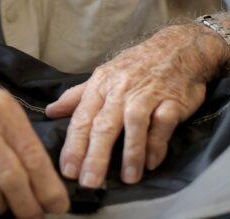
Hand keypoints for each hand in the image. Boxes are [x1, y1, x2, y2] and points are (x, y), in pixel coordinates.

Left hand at [45, 24, 223, 187]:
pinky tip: (151, 163)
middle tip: (89, 182)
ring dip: (131, 153)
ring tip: (127, 178)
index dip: (74, 145)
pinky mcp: (172, 101)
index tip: (67, 169)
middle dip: (95, 155)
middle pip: (104, 125)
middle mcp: (121, 90)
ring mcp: (147, 95)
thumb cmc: (136, 65)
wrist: (178, 47)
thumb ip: (77, 96)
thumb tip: (50, 111)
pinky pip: (163, 124)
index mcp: (101, 85)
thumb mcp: (103, 75)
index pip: (82, 118)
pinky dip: (157, 144)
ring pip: (134, 124)